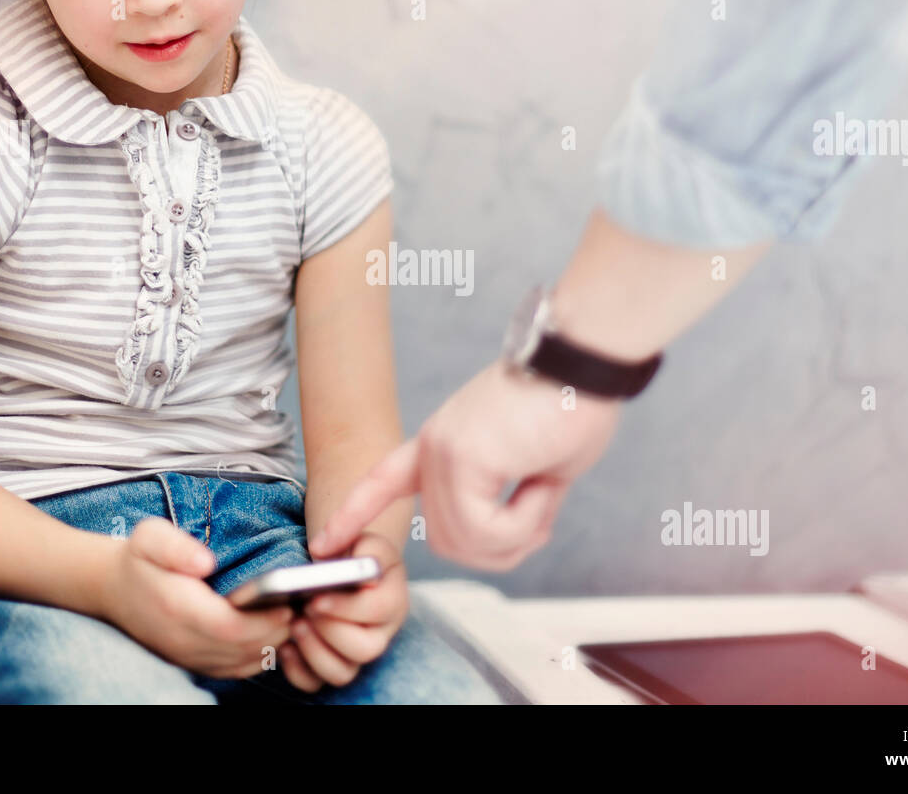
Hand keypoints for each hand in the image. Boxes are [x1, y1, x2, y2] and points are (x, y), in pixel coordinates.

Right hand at [99, 517, 294, 678]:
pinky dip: (257, 657)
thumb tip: (207, 563)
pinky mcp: (192, 661)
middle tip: (299, 608)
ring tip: (291, 619)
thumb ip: (176, 547)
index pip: (230, 627)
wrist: (113, 587)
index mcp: (177, 608)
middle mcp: (182, 640)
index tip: (287, 601)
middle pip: (241, 649)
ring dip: (271, 645)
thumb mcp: (150, 537)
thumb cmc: (140, 558)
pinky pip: (231, 670)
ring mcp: (187, 655)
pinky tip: (272, 636)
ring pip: (240, 664)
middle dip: (276, 632)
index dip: (263, 621)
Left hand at [277, 532, 407, 692]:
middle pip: (365, 650)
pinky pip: (316, 683)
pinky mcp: (333, 663)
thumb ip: (352, 536)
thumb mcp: (361, 536)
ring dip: (314, 652)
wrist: (345, 566)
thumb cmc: (353, 551)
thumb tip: (324, 553)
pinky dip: (298, 670)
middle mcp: (381, 631)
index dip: (346, 608)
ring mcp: (356, 652)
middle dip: (330, 632)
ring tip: (296, 625)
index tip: (316, 597)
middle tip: (305, 610)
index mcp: (393, 598)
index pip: (379, 611)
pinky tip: (286, 646)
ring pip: (343, 672)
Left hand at [309, 359, 621, 569]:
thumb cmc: (572, 403)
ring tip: (542, 491)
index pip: (383, 480)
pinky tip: (540, 487)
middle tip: (539, 517)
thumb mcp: (538, 467)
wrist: (584, 361)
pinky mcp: (464, 457)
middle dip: (500, 547)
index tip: (323, 544)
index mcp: (443, 442)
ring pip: (466, 542)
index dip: (354, 514)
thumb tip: (516, 536)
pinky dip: (523, 524)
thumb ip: (515, 502)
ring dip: (516, 535)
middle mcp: (433, 446)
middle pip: (447, 541)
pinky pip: (486, 529)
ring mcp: (443, 451)